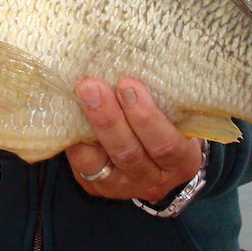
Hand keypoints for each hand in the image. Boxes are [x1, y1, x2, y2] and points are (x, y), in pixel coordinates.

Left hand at [66, 78, 202, 203]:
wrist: (161, 158)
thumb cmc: (171, 126)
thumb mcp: (177, 116)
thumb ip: (162, 100)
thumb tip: (128, 62)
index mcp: (182, 162)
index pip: (166, 144)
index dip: (146, 117)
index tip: (128, 85)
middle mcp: (154, 181)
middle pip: (129, 153)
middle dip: (108, 118)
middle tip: (93, 86)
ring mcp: (123, 188)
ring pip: (100, 163)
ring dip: (87, 126)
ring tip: (80, 95)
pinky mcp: (98, 188)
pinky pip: (82, 166)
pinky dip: (74, 140)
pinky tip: (69, 114)